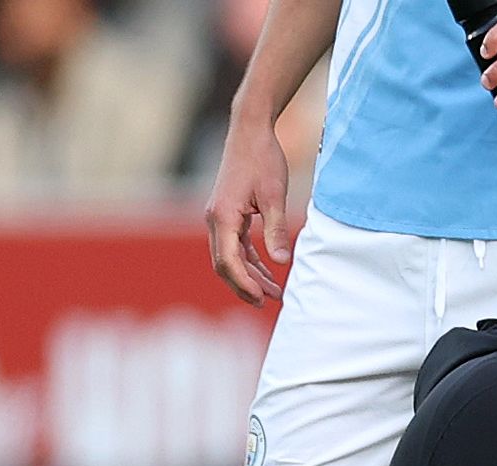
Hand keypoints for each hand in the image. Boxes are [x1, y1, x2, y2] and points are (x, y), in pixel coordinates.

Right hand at [203, 118, 291, 305]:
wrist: (250, 132)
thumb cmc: (263, 160)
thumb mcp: (275, 196)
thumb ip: (276, 230)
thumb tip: (281, 262)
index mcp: (222, 216)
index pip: (228, 261)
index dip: (244, 283)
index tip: (262, 298)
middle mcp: (214, 219)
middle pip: (224, 264)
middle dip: (245, 285)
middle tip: (268, 302)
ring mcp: (218, 217)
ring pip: (229, 256)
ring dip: (249, 275)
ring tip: (273, 292)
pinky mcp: (227, 213)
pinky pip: (235, 244)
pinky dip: (249, 260)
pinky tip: (267, 271)